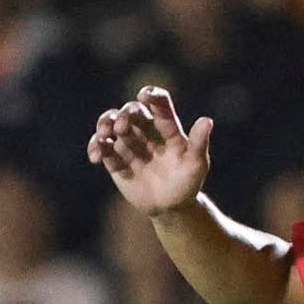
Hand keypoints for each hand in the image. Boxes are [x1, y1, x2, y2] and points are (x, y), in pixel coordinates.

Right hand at [89, 87, 215, 216]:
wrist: (171, 207)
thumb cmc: (188, 182)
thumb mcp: (196, 165)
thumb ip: (199, 143)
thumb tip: (206, 120)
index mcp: (168, 129)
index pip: (160, 105)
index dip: (152, 96)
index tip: (145, 96)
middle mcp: (146, 132)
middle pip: (132, 112)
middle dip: (125, 115)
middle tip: (122, 128)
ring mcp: (129, 145)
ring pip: (111, 124)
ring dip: (105, 124)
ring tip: (105, 134)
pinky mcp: (116, 160)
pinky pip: (102, 148)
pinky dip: (96, 147)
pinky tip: (96, 156)